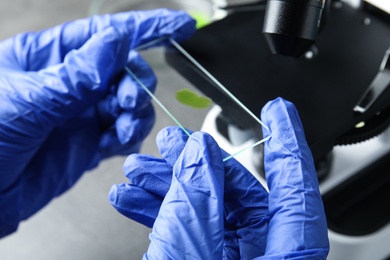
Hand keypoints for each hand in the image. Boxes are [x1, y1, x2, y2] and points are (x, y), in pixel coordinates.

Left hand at [0, 9, 195, 236]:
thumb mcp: (25, 102)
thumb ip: (74, 76)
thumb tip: (116, 42)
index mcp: (48, 57)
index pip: (104, 34)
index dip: (146, 27)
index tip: (180, 25)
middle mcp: (70, 83)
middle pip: (123, 70)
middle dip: (135, 83)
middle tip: (128, 101)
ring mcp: (81, 114)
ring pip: (128, 104)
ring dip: (135, 114)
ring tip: (122, 129)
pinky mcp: (88, 143)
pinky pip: (122, 134)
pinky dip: (127, 138)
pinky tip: (114, 145)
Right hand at [109, 97, 328, 258]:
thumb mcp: (192, 250)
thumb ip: (197, 197)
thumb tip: (197, 152)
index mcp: (284, 252)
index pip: (294, 181)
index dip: (286, 138)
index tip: (279, 110)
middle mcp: (267, 254)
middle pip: (237, 189)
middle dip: (194, 161)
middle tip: (169, 142)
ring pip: (208, 206)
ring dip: (168, 185)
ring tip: (137, 169)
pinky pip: (191, 228)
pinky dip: (161, 213)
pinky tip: (133, 199)